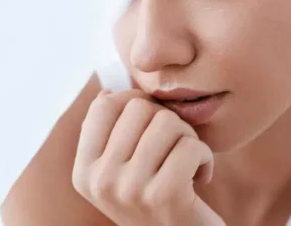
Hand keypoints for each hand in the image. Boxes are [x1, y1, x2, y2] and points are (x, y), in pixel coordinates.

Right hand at [72, 89, 224, 225]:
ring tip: (185, 161)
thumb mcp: (121, 171)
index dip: (134, 102)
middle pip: (139, 108)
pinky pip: (192, 145)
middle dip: (166, 119)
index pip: (104, 105)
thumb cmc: (156, 200)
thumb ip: (112, 134)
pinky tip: (200, 177)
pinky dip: (205, 157)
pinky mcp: (165, 196)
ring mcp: (131, 190)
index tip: (150, 123)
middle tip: (173, 145)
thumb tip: (107, 91)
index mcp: (85, 171)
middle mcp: (101, 181)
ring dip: (187, 137)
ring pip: (168, 122)